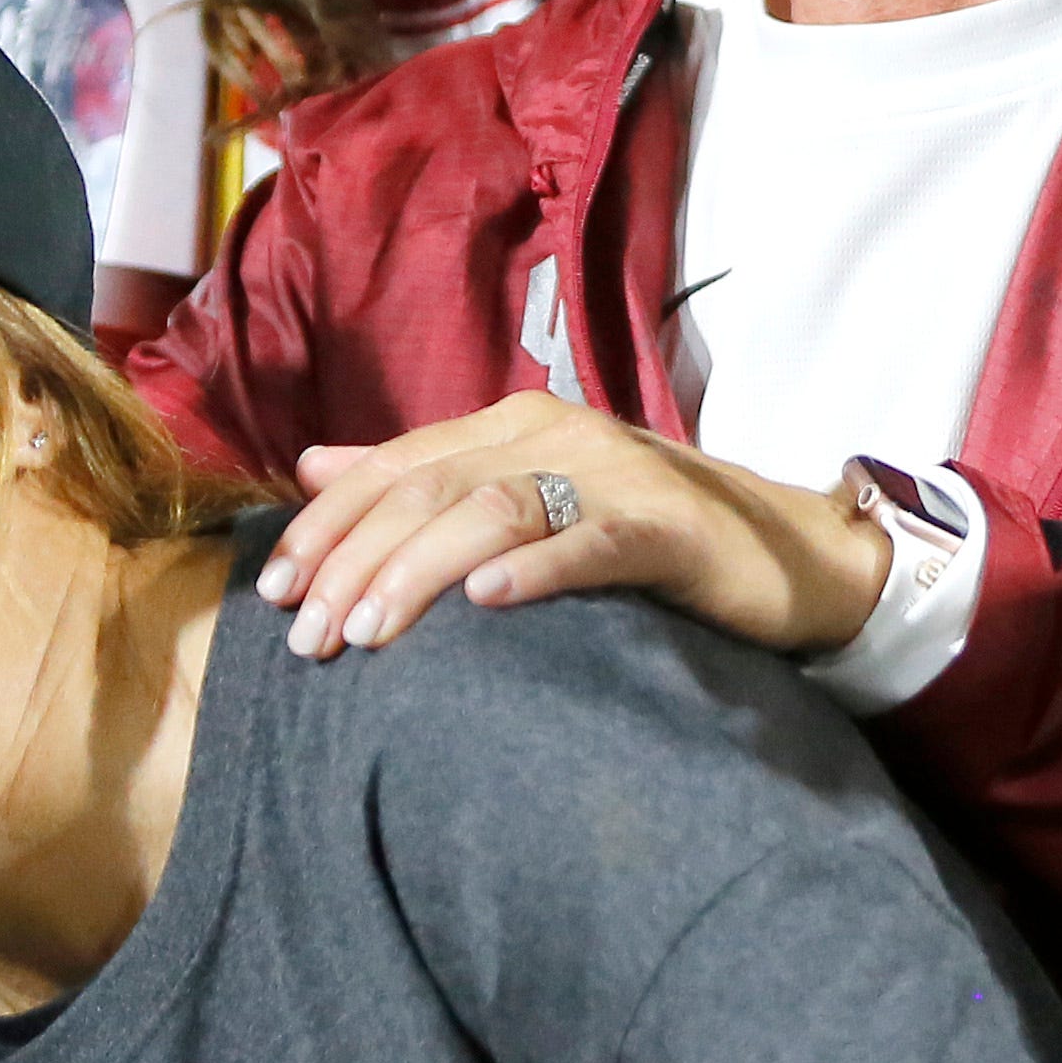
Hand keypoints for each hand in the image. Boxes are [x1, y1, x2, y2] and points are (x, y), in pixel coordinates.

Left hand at [258, 397, 890, 662]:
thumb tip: (317, 464)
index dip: (327, 526)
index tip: (272, 593)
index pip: (396, 466)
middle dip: (353, 562)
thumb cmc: (646, 536)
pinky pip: (589, 543)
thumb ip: (427, 477)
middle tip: (307, 639)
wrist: (789, 554)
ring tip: (366, 634)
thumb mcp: (529, 497)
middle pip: (428, 490)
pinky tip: (486, 605)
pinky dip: (533, 570)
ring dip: (417, 573)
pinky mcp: (668, 528)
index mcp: (514, 422)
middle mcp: (557, 431)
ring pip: (490, 512)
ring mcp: (615, 475)